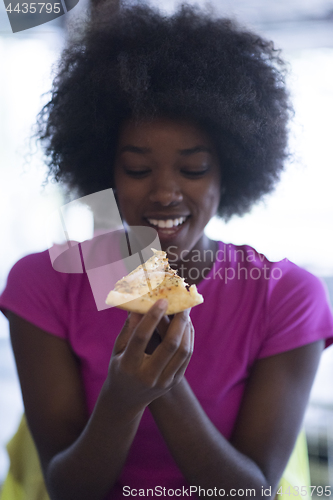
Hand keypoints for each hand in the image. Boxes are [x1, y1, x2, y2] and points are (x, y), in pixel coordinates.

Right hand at [106, 300, 193, 414]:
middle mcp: (148, 376)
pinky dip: (189, 337)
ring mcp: (164, 381)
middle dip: (179, 321)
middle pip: (170, 345)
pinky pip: (187, 356)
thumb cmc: (119, 367)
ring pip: (184, 351)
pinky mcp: (175, 381)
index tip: (162, 300)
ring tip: (185, 312)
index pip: (141, 338)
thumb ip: (130, 327)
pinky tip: (186, 325)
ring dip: (187, 328)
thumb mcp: (118, 348)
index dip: (152, 317)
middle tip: (182, 302)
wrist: (127, 399)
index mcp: (128, 366)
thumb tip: (142, 302)